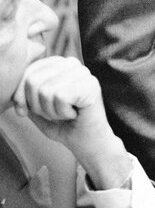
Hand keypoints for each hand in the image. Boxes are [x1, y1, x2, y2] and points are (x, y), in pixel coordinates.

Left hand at [13, 56, 130, 188]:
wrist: (88, 144)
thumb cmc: (65, 126)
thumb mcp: (37, 110)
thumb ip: (24, 97)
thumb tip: (11, 92)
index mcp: (59, 64)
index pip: (28, 71)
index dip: (20, 95)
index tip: (24, 111)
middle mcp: (72, 63)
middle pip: (34, 80)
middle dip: (37, 106)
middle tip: (54, 115)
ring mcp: (83, 73)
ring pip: (46, 90)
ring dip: (51, 112)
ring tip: (66, 115)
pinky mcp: (91, 85)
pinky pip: (60, 97)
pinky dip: (62, 112)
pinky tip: (74, 114)